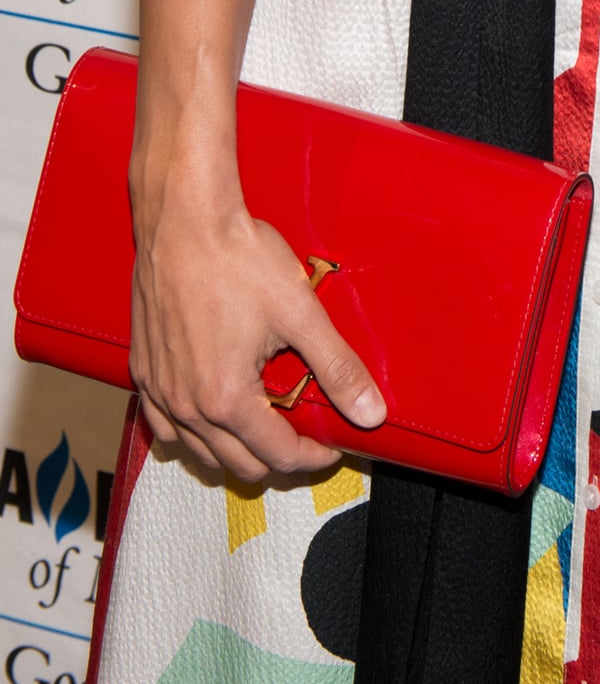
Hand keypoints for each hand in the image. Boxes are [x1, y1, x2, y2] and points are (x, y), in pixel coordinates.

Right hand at [131, 177, 385, 482]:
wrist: (183, 220)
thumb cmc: (239, 260)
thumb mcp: (300, 313)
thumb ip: (338, 368)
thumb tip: (371, 413)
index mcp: (225, 400)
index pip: (277, 455)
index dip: (313, 456)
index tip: (333, 443)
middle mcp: (185, 406)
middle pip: (238, 463)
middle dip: (277, 456)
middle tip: (306, 433)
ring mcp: (158, 390)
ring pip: (198, 451)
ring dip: (235, 448)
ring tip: (266, 423)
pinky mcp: (142, 369)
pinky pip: (164, 425)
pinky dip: (191, 432)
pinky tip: (212, 412)